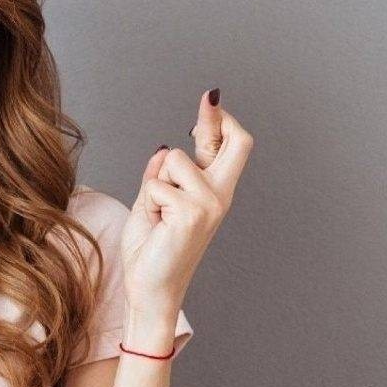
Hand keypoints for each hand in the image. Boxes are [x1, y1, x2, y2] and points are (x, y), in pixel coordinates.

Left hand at [120, 88, 253, 314]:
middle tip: (208, 100)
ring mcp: (210, 204)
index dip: (218, 121)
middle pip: (237, 144)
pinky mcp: (193, 212)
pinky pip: (158, 184)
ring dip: (157, 180)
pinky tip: (157, 223)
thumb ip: (162, 177)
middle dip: (217, 119)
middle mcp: (219, 196)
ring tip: (158, 211)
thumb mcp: (153, 203)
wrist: (148, 287)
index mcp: (213, 193)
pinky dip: (149, 200)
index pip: (226, 149)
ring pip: (175, 159)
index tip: (210, 99)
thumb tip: (165, 149)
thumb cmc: (151, 250)